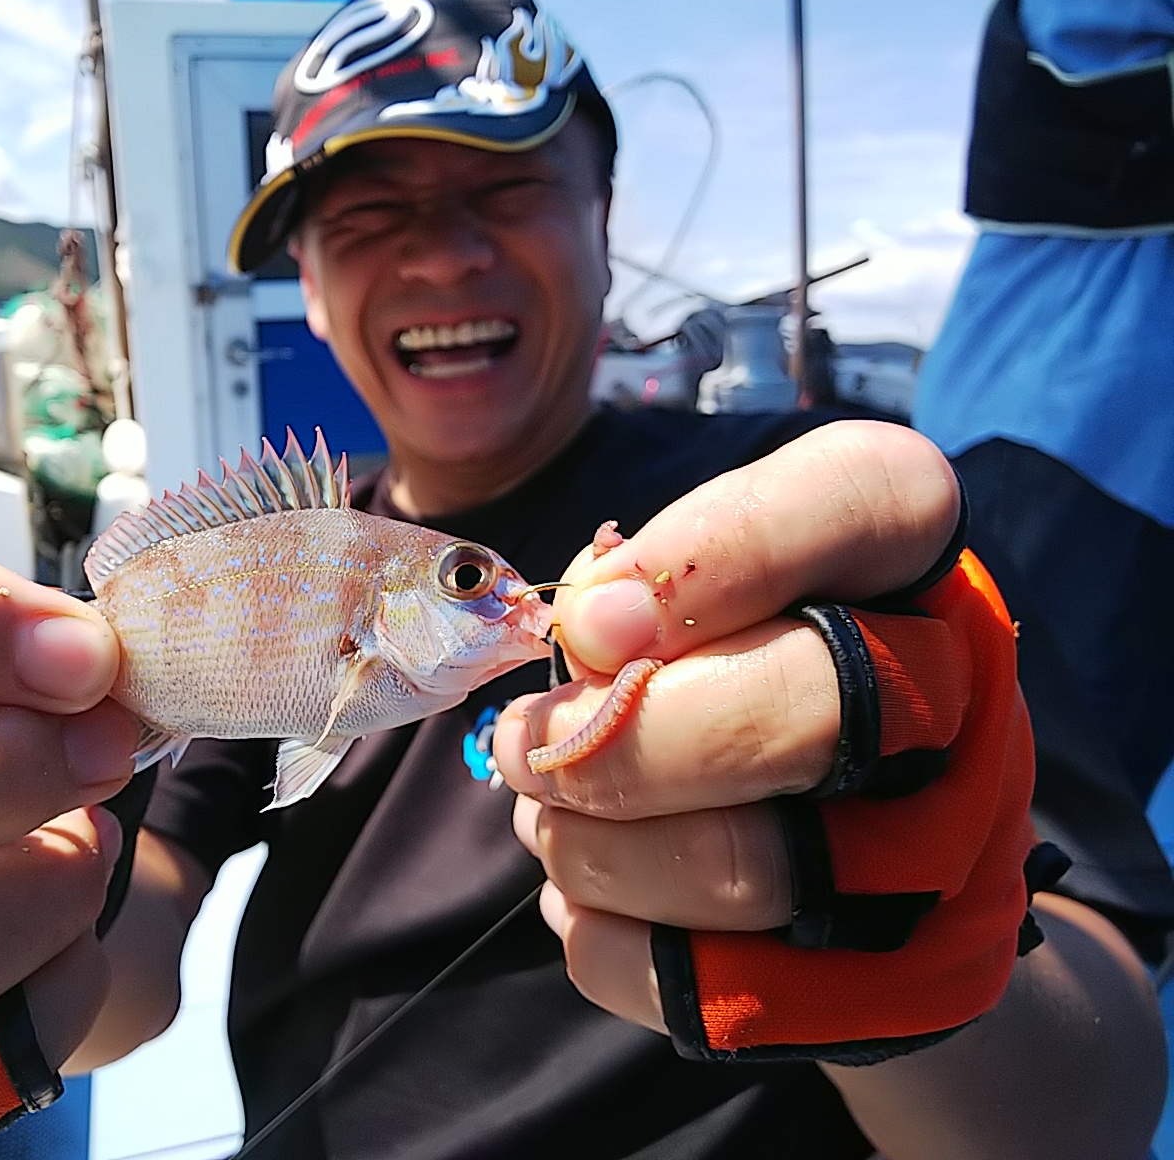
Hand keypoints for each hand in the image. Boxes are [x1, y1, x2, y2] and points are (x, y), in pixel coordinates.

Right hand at [0, 522, 138, 1063]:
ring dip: (45, 888)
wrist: (78, 869)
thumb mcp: (28, 662)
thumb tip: (91, 666)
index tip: (84, 651)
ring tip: (99, 842)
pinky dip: (73, 970)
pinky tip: (76, 925)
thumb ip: (45, 653)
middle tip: (111, 749)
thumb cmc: (30, 724)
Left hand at [492, 421, 961, 1033]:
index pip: (867, 499)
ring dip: (586, 844)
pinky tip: (591, 892)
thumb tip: (588, 627)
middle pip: (797, 713)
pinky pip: (697, 979)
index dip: (717, 550)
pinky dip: (602, 934)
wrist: (872, 862)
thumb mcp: (705, 588)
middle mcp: (962, 701)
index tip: (590, 617)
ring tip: (545, 815)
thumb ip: (651, 577)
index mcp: (915, 563)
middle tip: (523, 742)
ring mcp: (943, 855)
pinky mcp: (895, 987)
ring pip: (733, 865)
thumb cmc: (745, 675)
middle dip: (612, 741)